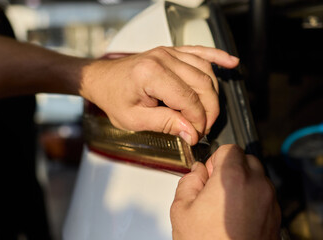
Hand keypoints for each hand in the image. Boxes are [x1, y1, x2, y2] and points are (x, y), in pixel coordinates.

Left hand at [82, 46, 238, 144]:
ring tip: (209, 113)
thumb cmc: (114, 98)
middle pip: (202, 85)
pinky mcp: (172, 51)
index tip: (196, 136)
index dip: (197, 121)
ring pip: (205, 71)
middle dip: (208, 111)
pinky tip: (232, 63)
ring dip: (213, 94)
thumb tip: (192, 132)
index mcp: (151, 74)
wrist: (102, 79)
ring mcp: (169, 52)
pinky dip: (218, 57)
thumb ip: (165, 124)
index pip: (188, 99)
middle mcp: (163, 58)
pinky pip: (201, 51)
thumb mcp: (134, 119)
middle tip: (203, 129)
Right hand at [170, 144, 280, 239]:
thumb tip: (197, 173)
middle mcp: (256, 186)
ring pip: (257, 177)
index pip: (229, 149)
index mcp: (232, 178)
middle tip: (216, 188)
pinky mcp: (275, 216)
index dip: (216, 160)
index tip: (210, 174)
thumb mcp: (181, 209)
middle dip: (231, 169)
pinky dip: (253, 198)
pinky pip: (265, 196)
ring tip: (226, 205)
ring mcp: (269, 201)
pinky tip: (237, 215)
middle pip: (246, 160)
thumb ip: (188, 181)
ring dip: (243, 183)